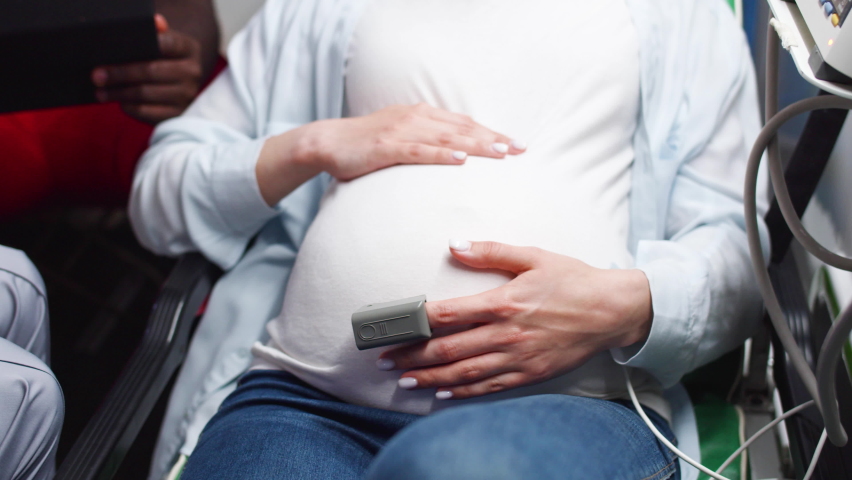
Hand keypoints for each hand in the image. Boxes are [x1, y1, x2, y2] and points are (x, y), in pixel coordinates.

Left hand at [91, 14, 202, 123]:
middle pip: (151, 71)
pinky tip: (119, 102)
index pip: (166, 43)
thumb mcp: (162, 42)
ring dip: (119, 93)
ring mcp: (187, 95)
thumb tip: (156, 22)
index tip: (113, 51)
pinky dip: (129, 107)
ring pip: (145, 93)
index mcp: (189, 49)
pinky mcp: (178, 114)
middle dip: (120, 73)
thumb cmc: (163, 59)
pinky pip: (147, 112)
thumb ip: (155, 32)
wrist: (180, 84)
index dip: (141, 46)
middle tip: (97, 76)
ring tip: (100, 92)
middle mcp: (193, 72)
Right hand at [256, 103, 525, 204]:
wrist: (327, 142)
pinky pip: (420, 151)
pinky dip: (442, 154)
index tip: (517, 145)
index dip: (492, 133)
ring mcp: (402, 131)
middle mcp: (416, 118)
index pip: (464, 123)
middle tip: (520, 150)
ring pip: (448, 137)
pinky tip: (461, 159)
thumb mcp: (400, 139)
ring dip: (477, 145)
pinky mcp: (387, 146)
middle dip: (494, 138)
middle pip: (463, 128)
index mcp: (421, 115)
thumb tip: (453, 158)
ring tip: (501, 153)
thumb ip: (425, 144)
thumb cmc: (365, 145)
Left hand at [378, 240, 653, 399]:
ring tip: (405, 379)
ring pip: (464, 373)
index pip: (448, 314)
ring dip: (431, 378)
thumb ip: (491, 251)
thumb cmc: (572, 280)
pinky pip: (489, 387)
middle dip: (413, 356)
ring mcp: (518, 358)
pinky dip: (463, 392)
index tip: (393, 327)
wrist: (612, 311)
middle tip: (386, 360)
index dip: (416, 323)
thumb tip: (454, 245)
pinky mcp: (530, 374)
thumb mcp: (534, 256)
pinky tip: (443, 392)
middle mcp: (506, 334)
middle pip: (448, 350)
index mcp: (504, 302)